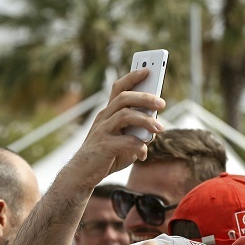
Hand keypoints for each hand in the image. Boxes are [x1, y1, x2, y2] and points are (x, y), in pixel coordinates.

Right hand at [70, 69, 165, 186]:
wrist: (82, 174)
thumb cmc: (106, 156)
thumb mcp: (124, 142)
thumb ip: (139, 133)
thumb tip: (155, 127)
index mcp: (108, 113)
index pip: (119, 88)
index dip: (133, 77)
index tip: (148, 70)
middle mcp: (104, 118)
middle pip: (124, 98)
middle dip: (145, 98)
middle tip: (162, 103)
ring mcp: (102, 130)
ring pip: (125, 116)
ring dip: (146, 121)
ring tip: (160, 129)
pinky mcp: (104, 146)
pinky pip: (126, 142)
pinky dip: (139, 147)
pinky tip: (143, 155)